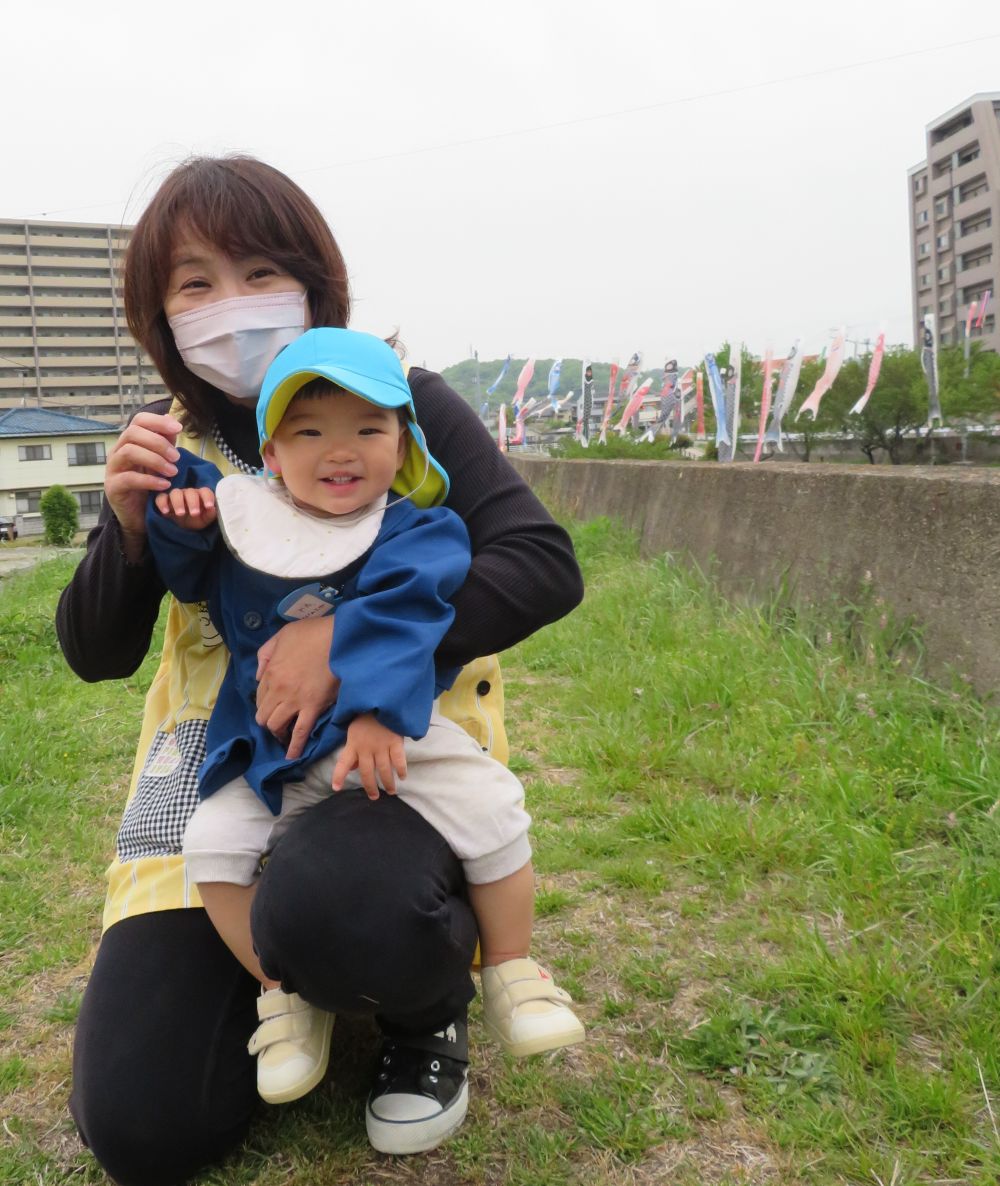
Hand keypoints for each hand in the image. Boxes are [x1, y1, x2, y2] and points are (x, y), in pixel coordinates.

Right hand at [105, 413, 182, 558]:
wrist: (138, 515)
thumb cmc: (150, 486)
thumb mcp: (161, 462)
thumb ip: (166, 442)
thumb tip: (172, 419)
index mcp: (129, 442)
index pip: (138, 420)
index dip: (158, 421)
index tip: (178, 428)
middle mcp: (118, 451)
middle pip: (132, 433)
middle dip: (158, 442)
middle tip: (177, 457)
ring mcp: (113, 468)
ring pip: (129, 452)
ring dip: (155, 460)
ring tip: (173, 472)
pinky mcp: (113, 487)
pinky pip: (128, 478)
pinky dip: (150, 480)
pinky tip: (165, 485)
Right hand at [153, 486, 216, 530]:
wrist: (182, 527)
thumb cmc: (196, 520)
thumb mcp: (205, 520)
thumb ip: (210, 514)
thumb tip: (212, 509)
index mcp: (200, 495)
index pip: (205, 491)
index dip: (207, 497)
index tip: (209, 506)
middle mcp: (188, 493)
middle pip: (190, 492)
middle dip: (193, 502)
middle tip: (194, 513)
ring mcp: (175, 495)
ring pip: (175, 493)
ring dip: (178, 502)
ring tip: (180, 513)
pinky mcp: (163, 500)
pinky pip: (160, 497)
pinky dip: (162, 503)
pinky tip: (165, 512)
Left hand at [255, 616, 340, 759]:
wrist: (337, 636)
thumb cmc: (313, 632)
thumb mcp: (282, 635)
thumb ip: (266, 653)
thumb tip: (259, 674)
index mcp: (270, 672)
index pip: (258, 697)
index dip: (264, 704)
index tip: (271, 706)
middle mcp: (278, 690)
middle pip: (264, 715)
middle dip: (268, 720)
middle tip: (277, 721)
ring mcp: (295, 700)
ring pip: (276, 725)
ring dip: (278, 732)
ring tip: (283, 734)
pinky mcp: (313, 707)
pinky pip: (301, 732)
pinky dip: (294, 746)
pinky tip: (292, 756)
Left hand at [331, 714, 406, 798]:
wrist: (381, 698)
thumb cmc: (366, 714)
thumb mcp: (354, 729)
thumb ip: (353, 749)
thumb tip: (353, 767)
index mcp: (353, 744)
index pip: (343, 763)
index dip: (339, 776)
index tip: (336, 788)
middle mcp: (366, 748)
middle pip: (367, 773)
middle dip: (370, 787)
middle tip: (374, 797)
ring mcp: (381, 746)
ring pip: (383, 770)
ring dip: (387, 783)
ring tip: (391, 792)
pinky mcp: (395, 742)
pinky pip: (398, 760)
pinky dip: (401, 770)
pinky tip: (402, 777)